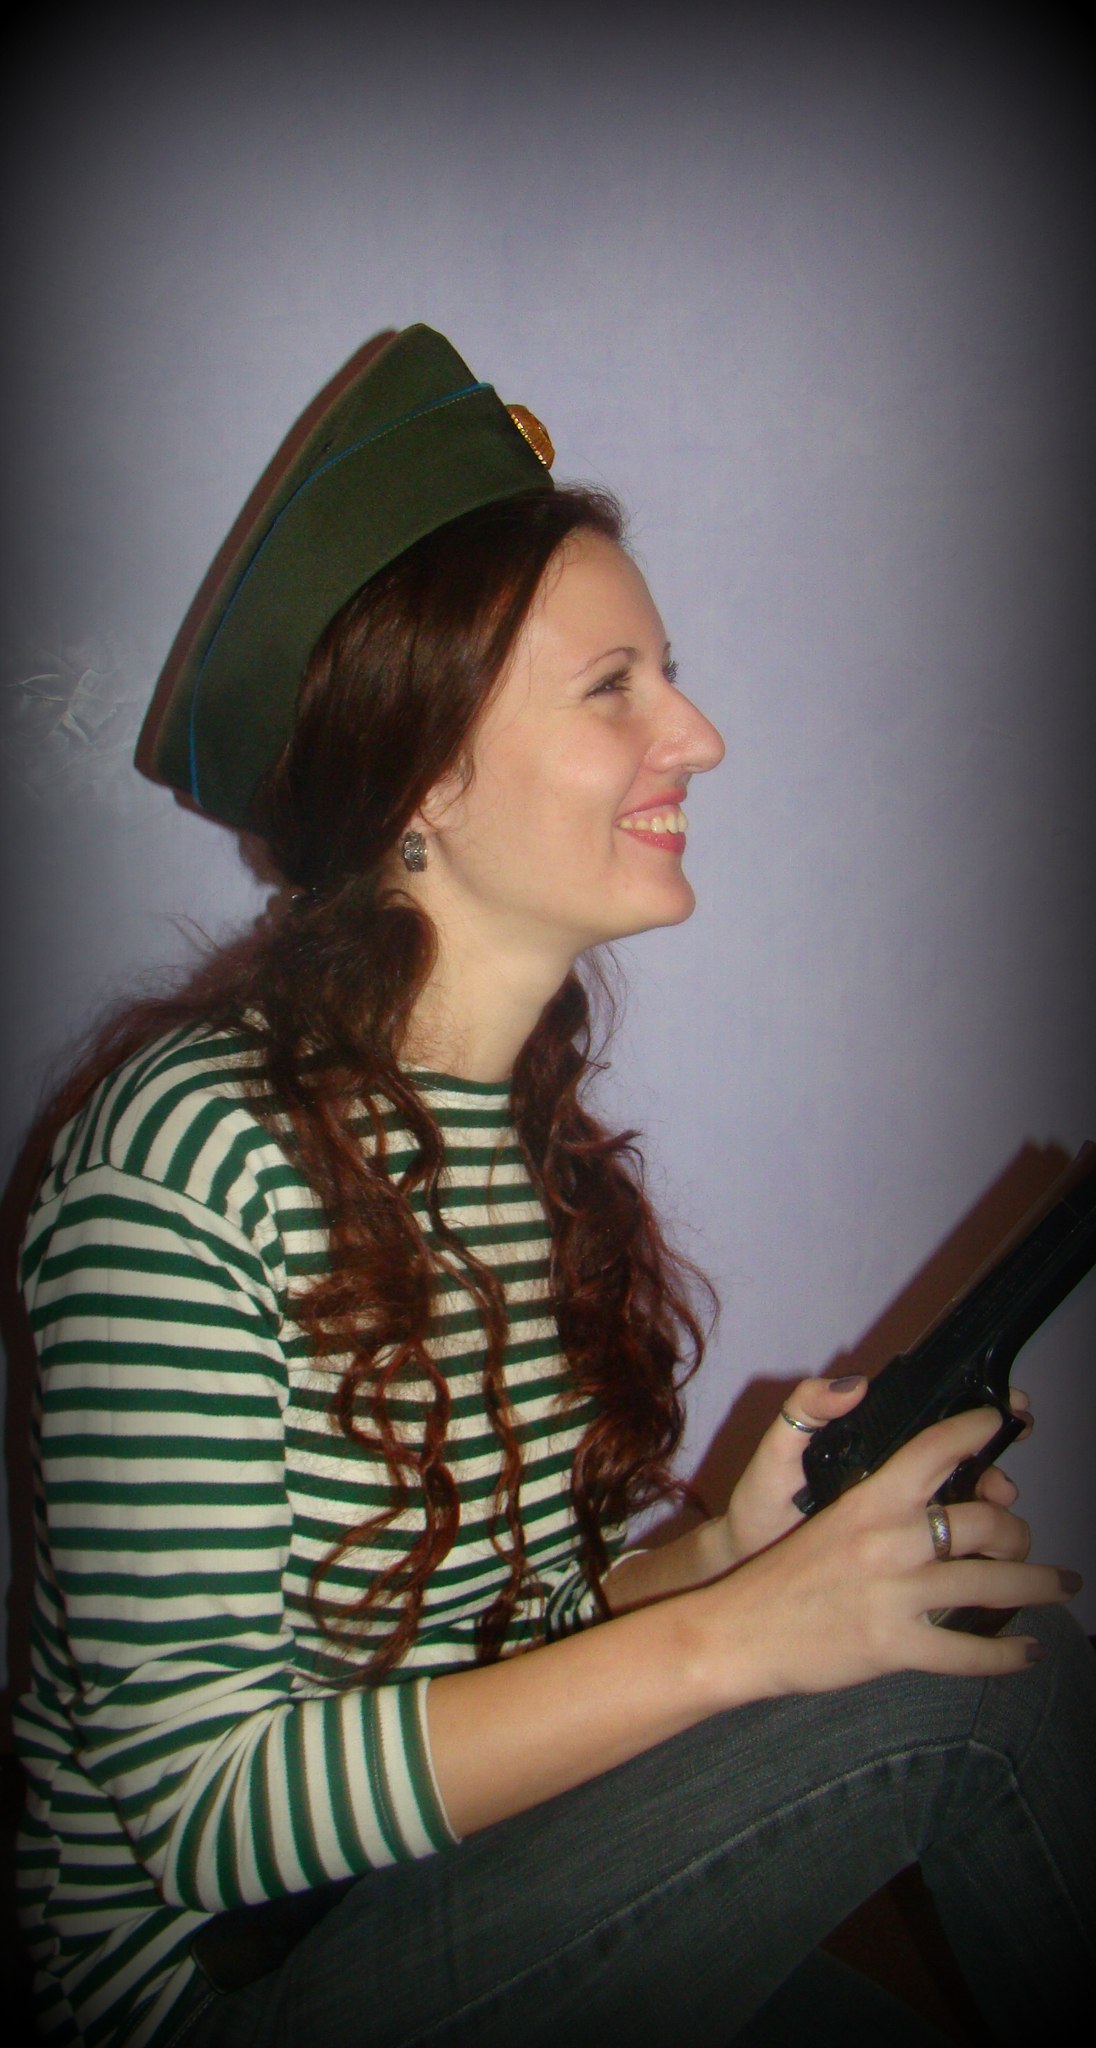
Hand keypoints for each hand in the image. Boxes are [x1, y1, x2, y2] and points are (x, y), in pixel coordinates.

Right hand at [693, 1406, 1075, 1699]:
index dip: (976, 1430)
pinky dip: (1006, 1654)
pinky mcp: (894, 1646)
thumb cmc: (778, 1572)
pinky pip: (968, 1651)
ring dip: (1036, 1583)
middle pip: (981, 1521)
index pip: (933, 1449)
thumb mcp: (815, 1508)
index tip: (1003, 1423)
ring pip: (990, 1583)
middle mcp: (887, 1541)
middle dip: (1016, 1528)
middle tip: (1022, 1537)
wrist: (738, 1631)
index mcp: (867, 1500)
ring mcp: (894, 1595)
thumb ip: (862, 1477)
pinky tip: (1028, 1652)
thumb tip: (891, 1433)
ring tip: (1059, 1584)